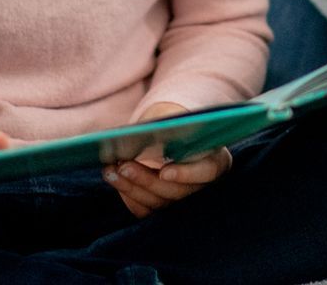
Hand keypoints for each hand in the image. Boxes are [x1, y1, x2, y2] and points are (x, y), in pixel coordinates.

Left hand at [103, 102, 231, 217]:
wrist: (168, 133)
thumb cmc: (174, 121)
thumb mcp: (174, 116)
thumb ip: (167, 124)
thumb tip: (148, 133)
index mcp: (216, 160)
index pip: (207, 171)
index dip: (186, 174)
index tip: (164, 172)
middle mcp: (203, 185)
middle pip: (177, 191)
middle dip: (147, 180)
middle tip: (123, 166)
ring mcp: (184, 199)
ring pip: (160, 203)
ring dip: (132, 188)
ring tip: (110, 171)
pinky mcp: (165, 206)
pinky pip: (147, 211)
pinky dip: (129, 198)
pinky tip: (115, 181)